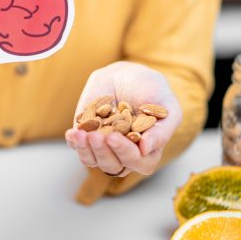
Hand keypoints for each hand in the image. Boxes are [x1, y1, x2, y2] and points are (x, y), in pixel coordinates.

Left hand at [65, 61, 182, 176]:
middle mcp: (124, 152)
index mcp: (147, 150)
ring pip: (94, 161)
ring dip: (87, 150)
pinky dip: (75, 143)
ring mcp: (104, 145)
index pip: (140, 163)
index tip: (116, 137)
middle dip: (104, 152)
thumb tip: (145, 149)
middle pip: (114, 165)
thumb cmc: (153, 90)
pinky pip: (79, 147)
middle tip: (98, 136)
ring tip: (83, 134)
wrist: (128, 74)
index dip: (127, 154)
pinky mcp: (87, 135)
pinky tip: (73, 132)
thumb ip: (162, 130)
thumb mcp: (167, 107)